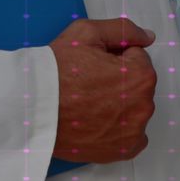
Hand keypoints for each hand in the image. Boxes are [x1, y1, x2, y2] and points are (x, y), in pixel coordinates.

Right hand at [50, 18, 157, 163]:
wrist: (31, 108)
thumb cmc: (56, 72)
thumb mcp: (87, 33)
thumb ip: (124, 30)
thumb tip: (147, 37)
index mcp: (141, 75)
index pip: (137, 59)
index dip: (114, 58)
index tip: (94, 66)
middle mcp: (143, 105)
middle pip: (137, 85)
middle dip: (119, 81)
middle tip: (88, 85)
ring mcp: (134, 130)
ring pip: (133, 109)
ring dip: (119, 104)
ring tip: (88, 104)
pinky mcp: (123, 150)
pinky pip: (132, 135)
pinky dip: (118, 129)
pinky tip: (97, 122)